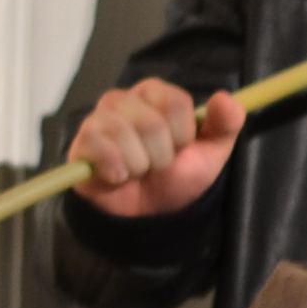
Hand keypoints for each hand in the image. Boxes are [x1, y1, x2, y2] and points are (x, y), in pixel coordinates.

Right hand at [67, 77, 242, 214]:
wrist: (149, 213)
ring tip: (138, 172)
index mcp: (156, 94)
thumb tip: (224, 98)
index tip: (180, 148)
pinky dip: (116, 170)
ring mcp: (98, 118)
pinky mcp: (81, 142)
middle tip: (157, 165)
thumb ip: (225, 124)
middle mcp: (124, 99)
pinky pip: (98, 146)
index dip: (183, 134)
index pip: (175, 102)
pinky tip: (119, 177)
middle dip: (162, 157)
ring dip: (139, 166)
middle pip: (151, 123)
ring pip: (123, 134)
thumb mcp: (211, 153)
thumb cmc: (178, 176)